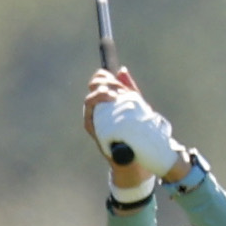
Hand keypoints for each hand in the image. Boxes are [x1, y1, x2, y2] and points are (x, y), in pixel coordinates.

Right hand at [86, 67, 176, 195]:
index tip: (114, 77)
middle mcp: (96, 109)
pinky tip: (108, 107)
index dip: (103, 76)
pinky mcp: (95, 132)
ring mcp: (94, 121)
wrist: (136, 155)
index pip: (97, 82)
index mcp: (104, 101)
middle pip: (92, 89)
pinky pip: (90, 119)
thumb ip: (130, 89)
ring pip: (89, 102)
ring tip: (112, 95)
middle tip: (117, 88)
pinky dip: (98, 110)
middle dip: (103, 84)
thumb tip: (122, 70)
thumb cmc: (134, 130)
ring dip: (100, 95)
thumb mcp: (136, 106)